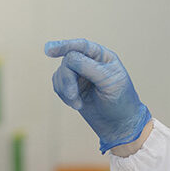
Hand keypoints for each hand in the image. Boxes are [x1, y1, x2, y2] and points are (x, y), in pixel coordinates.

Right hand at [44, 38, 150, 152]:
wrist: (119, 124)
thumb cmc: (121, 100)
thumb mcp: (109, 81)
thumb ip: (89, 67)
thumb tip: (69, 58)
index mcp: (102, 56)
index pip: (81, 46)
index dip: (64, 46)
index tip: (48, 50)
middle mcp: (89, 62)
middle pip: (67, 60)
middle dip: (67, 79)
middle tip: (72, 96)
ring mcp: (79, 75)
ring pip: (60, 73)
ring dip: (65, 89)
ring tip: (77, 104)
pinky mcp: (72, 87)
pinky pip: (58, 85)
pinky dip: (63, 95)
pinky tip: (76, 104)